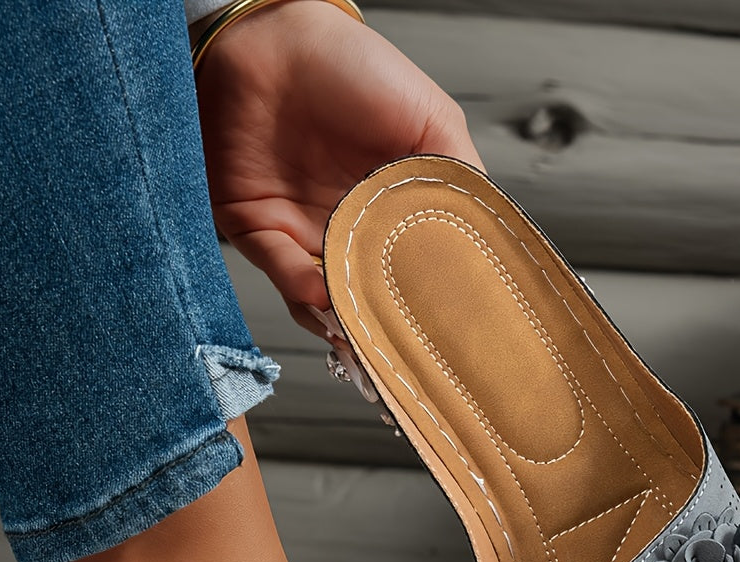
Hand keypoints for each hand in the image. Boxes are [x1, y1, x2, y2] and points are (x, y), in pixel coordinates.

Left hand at [191, 0, 483, 334]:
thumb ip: (458, 178)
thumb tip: (484, 239)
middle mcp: (347, 227)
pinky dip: (300, 289)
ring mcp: (301, 232)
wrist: (270, 34)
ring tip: (361, 329)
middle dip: (381, 325)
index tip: (445, 328)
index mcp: (390, 206)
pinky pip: (280, 273)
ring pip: (323, 298)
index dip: (425, 299)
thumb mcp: (432, 119)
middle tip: (401, 348)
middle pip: (366, 295)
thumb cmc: (352, 65)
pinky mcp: (255, 229)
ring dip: (340, 319)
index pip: (411, 268)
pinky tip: (321, 291)